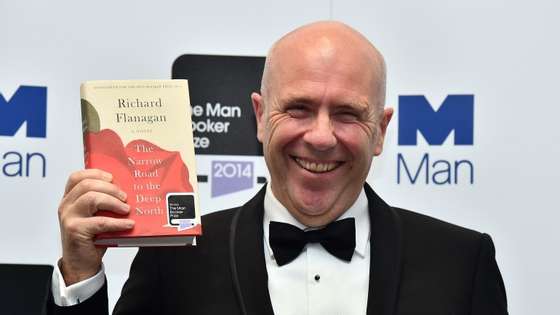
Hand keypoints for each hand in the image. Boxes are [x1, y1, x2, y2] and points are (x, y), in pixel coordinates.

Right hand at [58, 169, 133, 284]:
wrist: (81, 264)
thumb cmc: (92, 237)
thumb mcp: (95, 215)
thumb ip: (103, 202)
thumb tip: (127, 190)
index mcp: (69, 199)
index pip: (77, 177)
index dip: (96, 174)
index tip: (112, 179)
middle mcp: (66, 206)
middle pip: (88, 185)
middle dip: (111, 189)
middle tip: (125, 197)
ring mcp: (69, 218)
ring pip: (92, 198)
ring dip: (113, 202)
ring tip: (126, 209)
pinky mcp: (75, 230)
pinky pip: (100, 222)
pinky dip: (117, 222)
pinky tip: (128, 224)